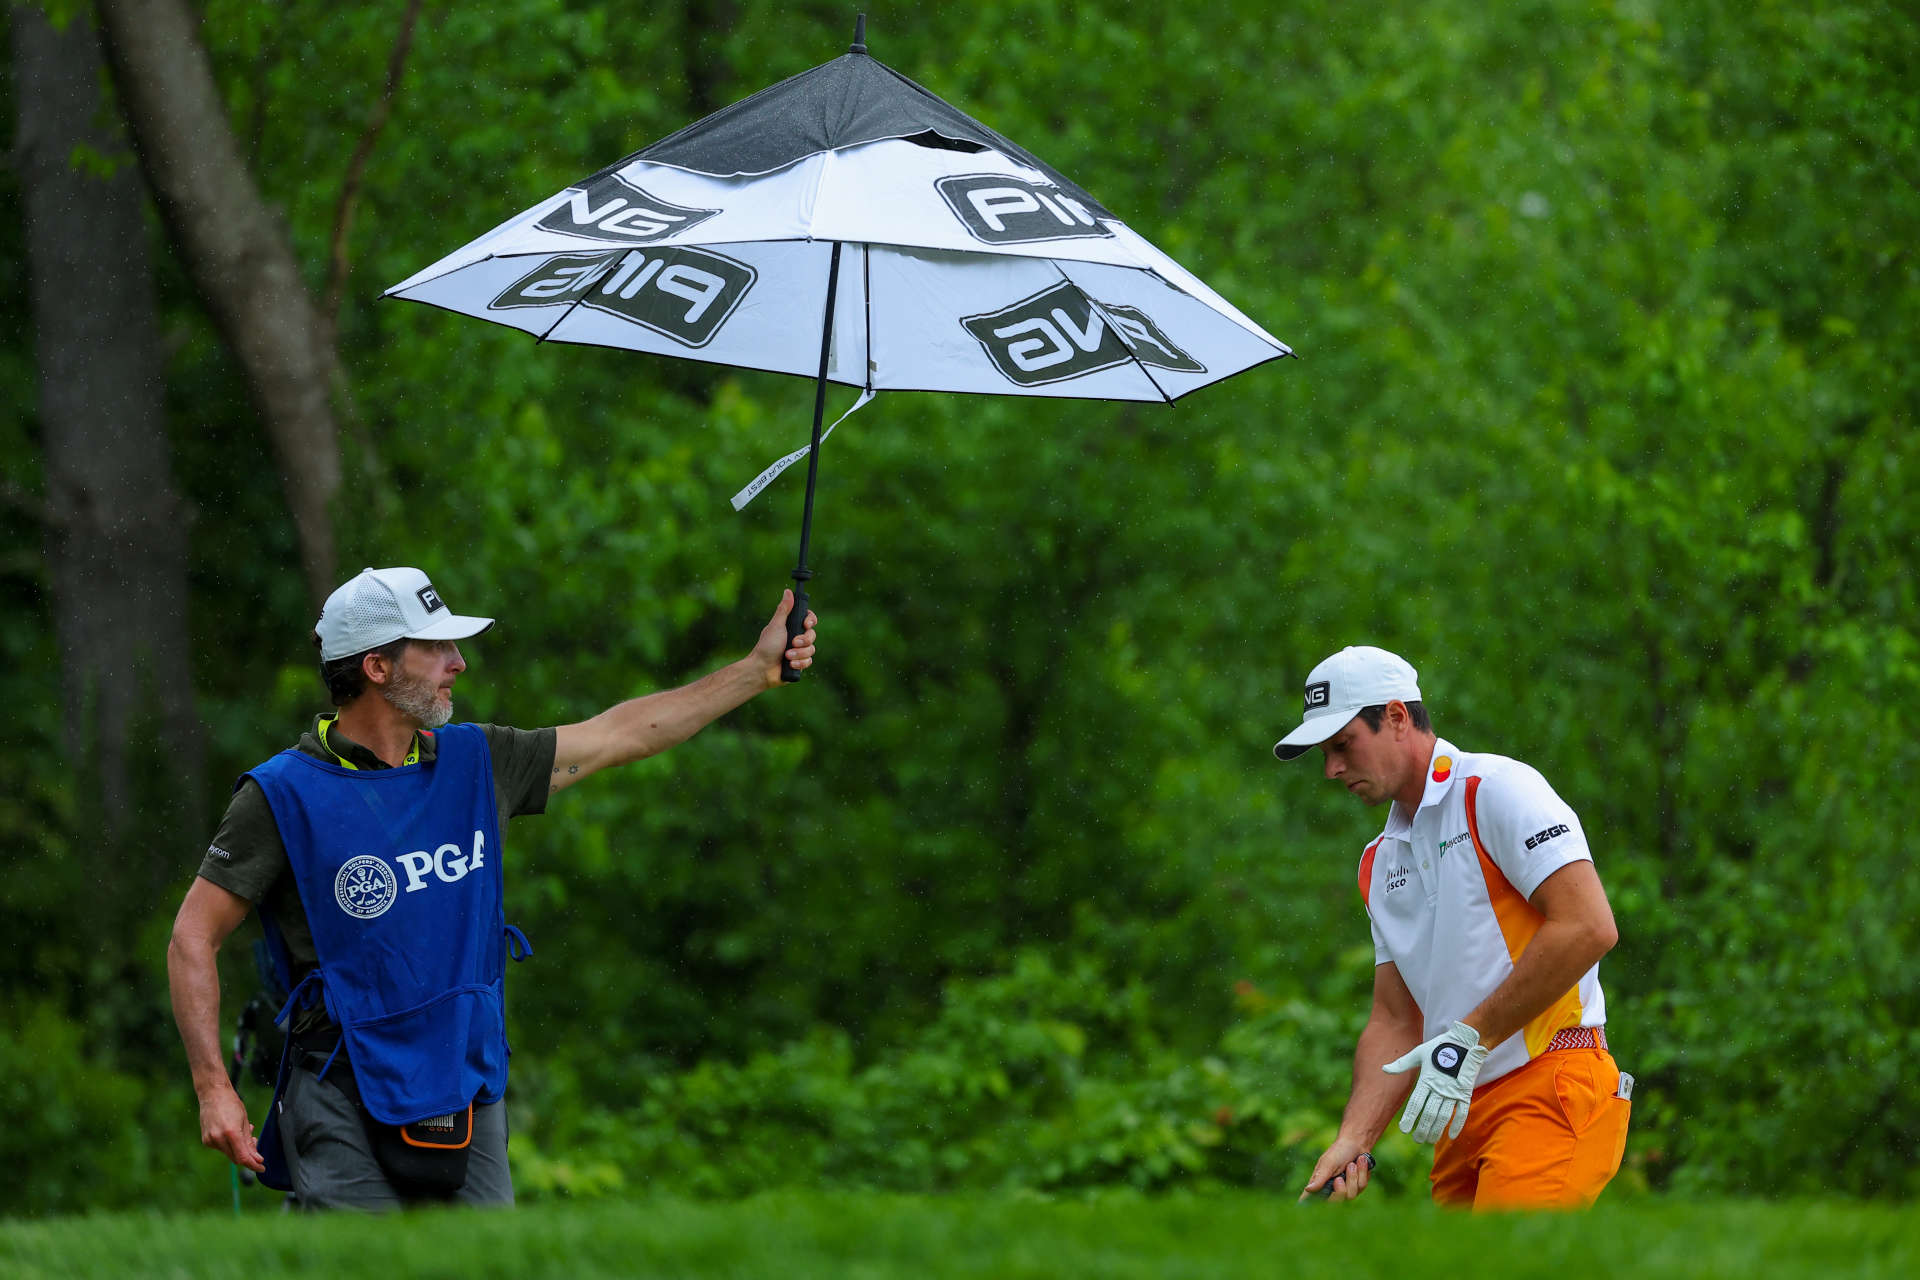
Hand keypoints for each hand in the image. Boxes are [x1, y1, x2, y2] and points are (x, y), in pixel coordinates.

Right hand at [198, 1081, 265, 1172]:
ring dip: (239, 1149)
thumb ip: (249, 1142)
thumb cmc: (231, 1104)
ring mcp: (210, 1140)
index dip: (253, 1165)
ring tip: (244, 1134)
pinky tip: (233, 1133)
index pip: (243, 1157)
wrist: (213, 1094)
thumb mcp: (245, 1121)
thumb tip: (256, 1159)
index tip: (262, 1168)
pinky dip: (230, 1144)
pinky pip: (222, 1148)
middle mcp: (218, 1139)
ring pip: (229, 1153)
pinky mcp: (206, 1140)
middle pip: (236, 1158)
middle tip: (255, 1144)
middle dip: (248, 1155)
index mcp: (230, 1133)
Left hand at [753, 589, 816, 685]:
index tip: (806, 623)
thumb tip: (788, 591)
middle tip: (793, 642)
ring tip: (787, 656)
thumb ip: (784, 609)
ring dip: (799, 653)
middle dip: (804, 640)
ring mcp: (799, 651)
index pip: (808, 619)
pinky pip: (809, 661)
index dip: (810, 620)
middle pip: (812, 635)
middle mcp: (796, 638)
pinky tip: (790, 664)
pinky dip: (799, 663)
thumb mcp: (776, 625)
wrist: (762, 669)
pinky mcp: (800, 663)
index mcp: (791, 626)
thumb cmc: (766, 646)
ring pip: (812, 649)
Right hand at [1299, 1140, 1373, 1201]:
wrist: (1357, 1144)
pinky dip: (1362, 1173)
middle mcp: (1331, 1189)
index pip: (1309, 1199)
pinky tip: (1360, 1164)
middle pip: (1336, 1202)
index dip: (1306, 1206)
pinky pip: (1361, 1187)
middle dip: (1341, 1189)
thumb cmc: (1339, 1151)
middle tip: (1339, 1178)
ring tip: (1352, 1164)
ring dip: (1353, 1176)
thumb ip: (1320, 1177)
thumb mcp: (1328, 1163)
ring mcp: (1345, 1190)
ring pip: (1351, 1195)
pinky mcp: (1357, 1187)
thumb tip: (1308, 1190)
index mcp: (1319, 1183)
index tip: (1303, 1210)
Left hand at [1383, 1020, 1489, 1142]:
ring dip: (1437, 1129)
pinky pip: (1462, 1112)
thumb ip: (1402, 1064)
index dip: (1410, 1117)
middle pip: (1430, 1113)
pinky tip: (1451, 1136)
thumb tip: (1384, 1069)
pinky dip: (1457, 1124)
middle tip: (1417, 1139)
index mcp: (1427, 1079)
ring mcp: (1453, 1091)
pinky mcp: (1465, 1092)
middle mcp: (1440, 1088)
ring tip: (1429, 1140)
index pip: (1416, 1103)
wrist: (1465, 1042)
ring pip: (1444, 1116)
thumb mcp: (1418, 1053)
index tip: (1404, 1130)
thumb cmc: (1439, 1047)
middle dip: (1423, 1128)